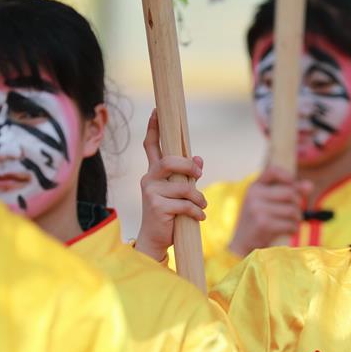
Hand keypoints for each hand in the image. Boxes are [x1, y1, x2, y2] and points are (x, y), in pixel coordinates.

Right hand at [135, 110, 206, 261]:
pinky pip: (185, 204)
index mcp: (154, 173)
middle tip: (199, 174)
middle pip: (169, 161)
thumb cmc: (169, 215)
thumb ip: (187, 176)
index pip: (151, 145)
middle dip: (188, 166)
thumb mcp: (179, 193)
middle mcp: (149, 179)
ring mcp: (151, 193)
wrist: (155, 241)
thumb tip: (198, 158)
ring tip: (201, 206)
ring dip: (198, 197)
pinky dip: (197, 211)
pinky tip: (199, 217)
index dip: (154, 127)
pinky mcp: (157, 207)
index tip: (157, 110)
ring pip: (183, 187)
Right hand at [228, 166, 311, 256]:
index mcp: (254, 187)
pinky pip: (289, 224)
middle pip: (290, 193)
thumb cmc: (259, 221)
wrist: (242, 244)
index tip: (293, 186)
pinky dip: (293, 229)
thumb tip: (310, 186)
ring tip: (292, 223)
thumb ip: (289, 192)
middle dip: (298, 204)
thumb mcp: (268, 203)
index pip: (273, 170)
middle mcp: (254, 195)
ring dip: (297, 219)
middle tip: (295, 213)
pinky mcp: (263, 224)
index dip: (288, 176)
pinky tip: (288, 231)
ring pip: (292, 210)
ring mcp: (257, 209)